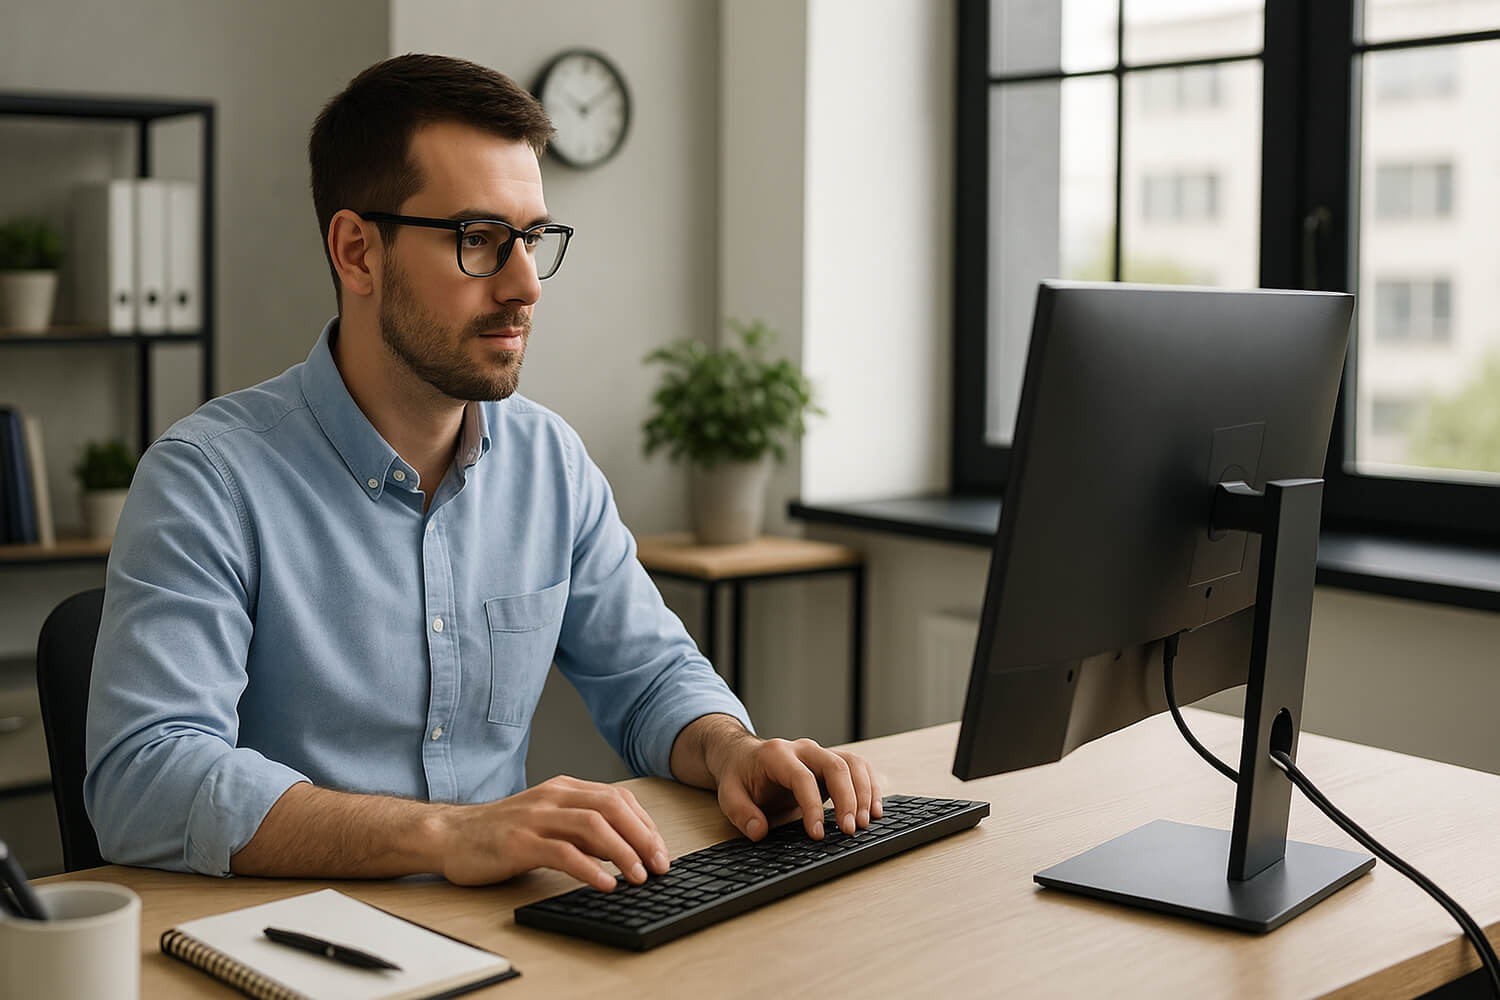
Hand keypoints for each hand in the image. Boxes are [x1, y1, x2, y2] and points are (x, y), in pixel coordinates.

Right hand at [432, 775, 669, 891]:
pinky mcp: (519, 842)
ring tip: (638, 876)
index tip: (661, 851)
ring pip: (592, 826)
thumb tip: (626, 850)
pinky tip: (604, 884)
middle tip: (659, 865)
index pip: (617, 798)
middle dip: (642, 837)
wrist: (451, 836)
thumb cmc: (501, 833)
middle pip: (611, 807)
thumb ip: (582, 831)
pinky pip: (562, 852)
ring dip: (622, 852)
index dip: (645, 824)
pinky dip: (589, 869)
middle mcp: (553, 797)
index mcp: (564, 788)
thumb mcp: (549, 822)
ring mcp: (536, 817)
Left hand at [711, 736, 883, 840]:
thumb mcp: (729, 795)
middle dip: (847, 799)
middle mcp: (803, 749)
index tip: (817, 834)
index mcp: (777, 755)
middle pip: (835, 765)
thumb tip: (759, 832)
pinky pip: (858, 768)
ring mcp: (820, 753)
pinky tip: (874, 811)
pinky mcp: (831, 762)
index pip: (802, 778)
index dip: (812, 806)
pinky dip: (870, 787)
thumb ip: (742, 814)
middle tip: (850, 830)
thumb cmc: (740, 776)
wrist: (744, 757)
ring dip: (864, 793)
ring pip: (852, 764)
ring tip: (866, 823)